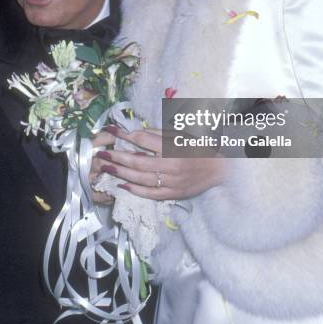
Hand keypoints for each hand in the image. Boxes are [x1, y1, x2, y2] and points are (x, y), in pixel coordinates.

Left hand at [93, 126, 224, 200]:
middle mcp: (170, 165)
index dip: (124, 134)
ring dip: (121, 173)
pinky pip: (150, 194)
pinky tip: (122, 185)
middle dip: (117, 156)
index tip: (110, 129)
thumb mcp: (180, 133)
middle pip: (137, 162)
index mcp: (172, 147)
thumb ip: (158, 133)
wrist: (221, 167)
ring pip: (140, 179)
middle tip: (101, 152)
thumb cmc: (199, 146)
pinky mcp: (173, 193)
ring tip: (107, 167)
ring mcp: (171, 182)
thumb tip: (136, 132)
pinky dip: (135, 190)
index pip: (142, 140)